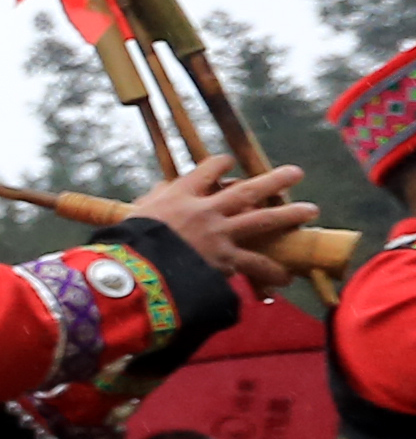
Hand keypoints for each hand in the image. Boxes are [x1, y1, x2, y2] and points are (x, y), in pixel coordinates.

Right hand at [123, 159, 313, 289]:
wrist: (137, 269)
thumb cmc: (127, 241)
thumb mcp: (134, 213)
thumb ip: (152, 199)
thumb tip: (160, 190)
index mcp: (181, 194)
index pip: (208, 170)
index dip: (221, 164)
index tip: (229, 163)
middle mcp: (206, 210)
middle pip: (247, 190)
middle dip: (273, 180)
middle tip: (295, 172)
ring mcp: (219, 234)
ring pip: (262, 220)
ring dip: (289, 214)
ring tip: (311, 209)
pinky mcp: (225, 260)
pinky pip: (255, 265)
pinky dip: (271, 271)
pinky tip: (287, 276)